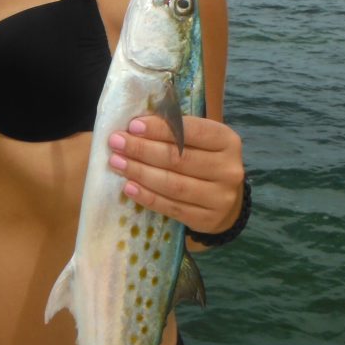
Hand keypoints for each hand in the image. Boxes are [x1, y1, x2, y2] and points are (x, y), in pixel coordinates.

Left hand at [108, 116, 244, 234]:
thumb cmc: (205, 160)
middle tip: (116, 142)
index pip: (193, 131)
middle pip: (179, 158)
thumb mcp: (200, 140)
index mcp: (227, 141)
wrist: (227, 202)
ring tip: (117, 162)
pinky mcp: (207, 220)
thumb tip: (136, 125)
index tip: (133, 126)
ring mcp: (220, 197)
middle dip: (143, 149)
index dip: (161, 128)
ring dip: (140, 172)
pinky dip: (147, 197)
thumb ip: (176, 131)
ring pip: (173, 185)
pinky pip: (172, 207)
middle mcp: (228, 169)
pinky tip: (129, 187)